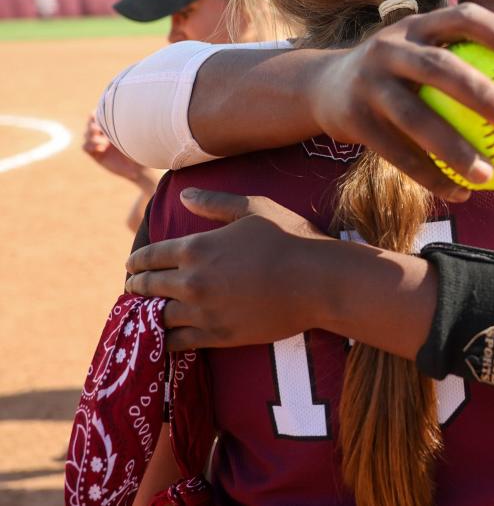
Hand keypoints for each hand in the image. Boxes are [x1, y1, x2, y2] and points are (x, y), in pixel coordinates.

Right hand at [82, 114, 150, 185]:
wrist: (139, 167)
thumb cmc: (140, 148)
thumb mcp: (132, 134)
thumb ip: (125, 123)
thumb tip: (119, 109)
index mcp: (114, 126)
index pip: (99, 115)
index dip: (97, 114)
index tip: (100, 116)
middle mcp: (106, 133)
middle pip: (90, 123)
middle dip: (93, 125)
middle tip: (100, 129)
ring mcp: (100, 143)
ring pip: (86, 134)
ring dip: (92, 135)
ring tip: (104, 142)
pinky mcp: (97, 154)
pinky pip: (85, 147)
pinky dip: (89, 145)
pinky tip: (101, 148)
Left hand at [125, 188, 330, 349]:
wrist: (317, 280)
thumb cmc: (289, 237)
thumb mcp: (253, 208)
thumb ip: (214, 203)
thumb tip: (184, 195)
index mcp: (196, 247)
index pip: (150, 255)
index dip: (136, 261)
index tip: (131, 265)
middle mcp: (192, 281)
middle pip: (147, 286)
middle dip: (137, 286)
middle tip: (134, 288)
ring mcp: (203, 311)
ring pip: (158, 316)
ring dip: (148, 314)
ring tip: (145, 313)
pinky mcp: (218, 336)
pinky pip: (178, 342)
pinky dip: (165, 340)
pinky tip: (163, 338)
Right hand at [309, 3, 493, 201]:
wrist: (321, 87)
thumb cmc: (394, 74)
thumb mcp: (417, 51)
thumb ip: (462, 57)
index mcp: (415, 26)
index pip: (463, 17)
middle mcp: (389, 48)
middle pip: (439, 68)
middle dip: (481, 93)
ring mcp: (368, 83)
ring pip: (416, 118)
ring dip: (455, 149)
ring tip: (489, 175)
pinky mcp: (354, 119)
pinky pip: (397, 154)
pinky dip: (430, 177)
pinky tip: (460, 195)